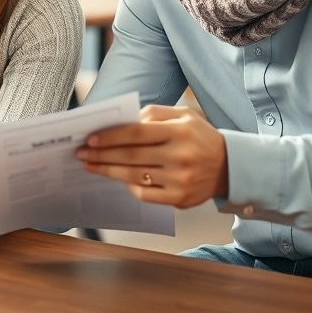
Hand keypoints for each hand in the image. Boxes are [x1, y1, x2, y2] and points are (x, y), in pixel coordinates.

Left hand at [76, 105, 228, 207]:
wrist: (230, 166)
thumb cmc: (200, 137)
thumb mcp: (184, 115)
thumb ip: (154, 114)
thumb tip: (123, 122)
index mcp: (179, 132)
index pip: (136, 133)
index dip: (110, 137)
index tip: (90, 139)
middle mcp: (180, 156)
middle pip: (131, 156)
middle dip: (102, 155)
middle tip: (81, 154)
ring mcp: (180, 180)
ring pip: (134, 176)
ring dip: (108, 171)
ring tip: (91, 166)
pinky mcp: (179, 199)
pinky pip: (145, 194)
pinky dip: (129, 186)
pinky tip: (118, 179)